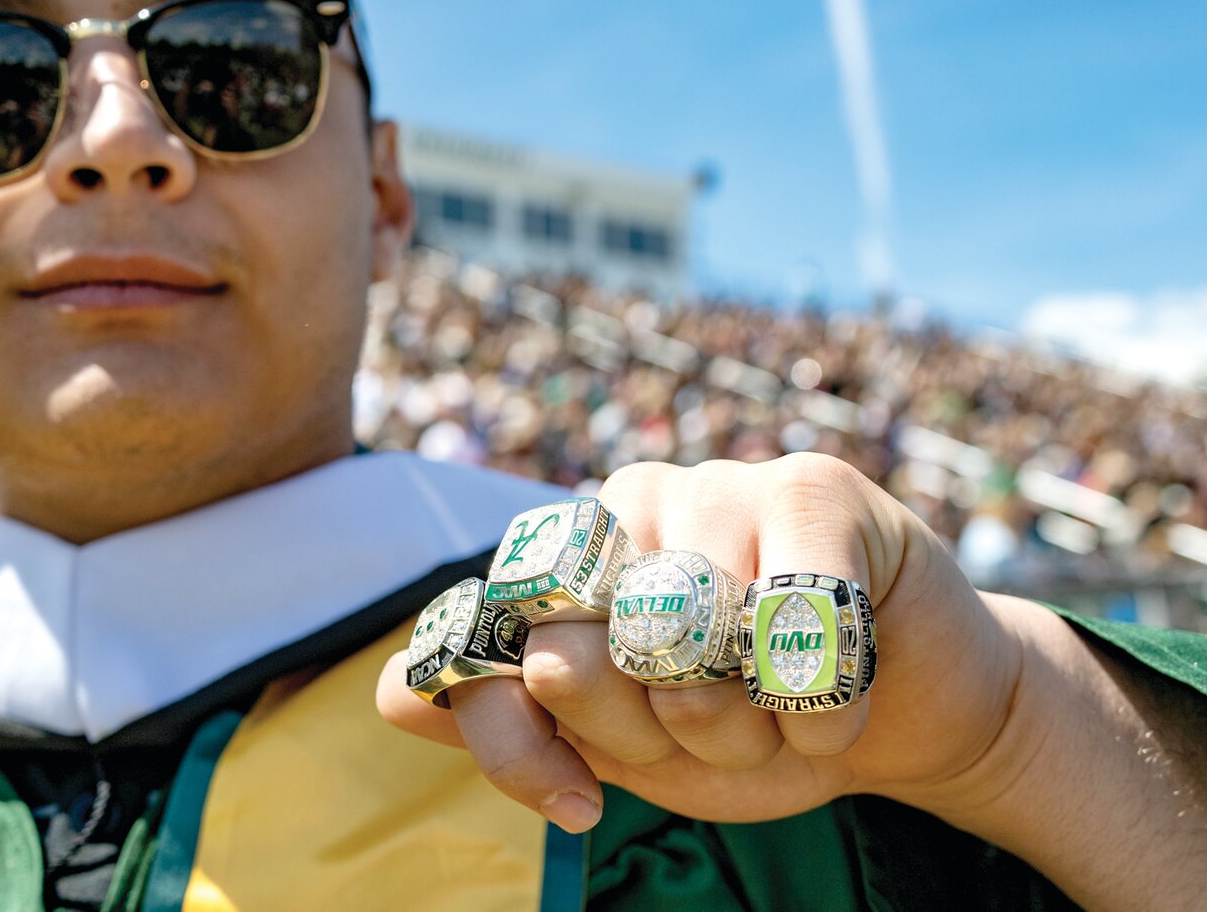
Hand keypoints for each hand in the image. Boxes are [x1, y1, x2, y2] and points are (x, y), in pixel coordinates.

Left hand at [377, 453, 1022, 832]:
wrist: (894, 714)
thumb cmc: (746, 721)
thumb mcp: (621, 744)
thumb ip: (511, 720)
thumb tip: (391, 696)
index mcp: (564, 564)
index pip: (485, 648)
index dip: (519, 746)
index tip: (579, 803)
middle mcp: (622, 507)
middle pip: (581, 656)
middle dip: (658, 739)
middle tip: (718, 735)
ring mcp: (714, 483)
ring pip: (685, 643)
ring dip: (746, 727)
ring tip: (779, 713)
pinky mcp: (812, 488)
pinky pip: (789, 627)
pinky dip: (818, 707)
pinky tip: (836, 698)